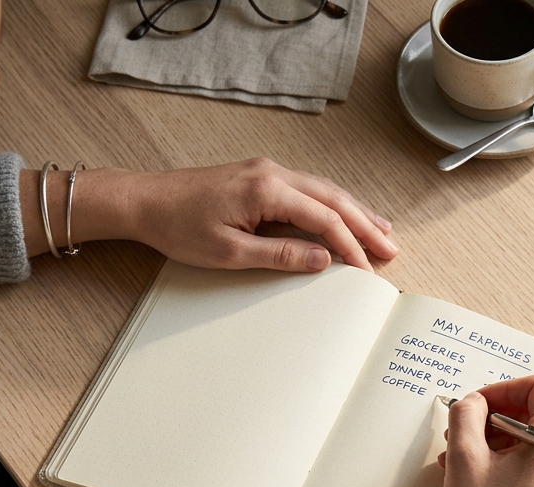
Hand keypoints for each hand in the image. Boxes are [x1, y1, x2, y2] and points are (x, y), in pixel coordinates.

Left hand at [22, 158, 397, 271]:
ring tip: (379, 232)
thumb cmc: (178, 227)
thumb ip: (280, 255)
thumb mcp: (230, 253)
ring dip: (352, 212)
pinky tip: (340, 215)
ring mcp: (266, 171)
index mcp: (266, 190)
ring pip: (323, 190)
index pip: (323, 218)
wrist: (143, 200)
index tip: (367, 268)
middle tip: (390, 249)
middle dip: (364, 224)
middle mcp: (272, 173)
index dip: (350, 245)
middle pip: (332, 198)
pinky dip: (330, 204)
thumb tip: (323, 260)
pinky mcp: (258, 176)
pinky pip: (306, 189)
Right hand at [436, 375, 533, 486]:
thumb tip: (472, 402)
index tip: (478, 403)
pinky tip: (473, 472)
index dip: (503, 388)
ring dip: (494, 438)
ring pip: (531, 438)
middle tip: (463, 429)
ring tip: (459, 454)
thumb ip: (466, 413)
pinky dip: (505, 458)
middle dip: (494, 415)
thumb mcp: (464, 457)